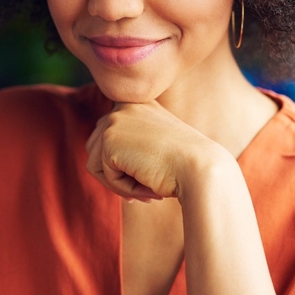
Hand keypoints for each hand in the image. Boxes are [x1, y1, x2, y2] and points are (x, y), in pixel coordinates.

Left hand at [84, 101, 228, 201]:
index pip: (111, 136)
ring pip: (96, 163)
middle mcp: (123, 106)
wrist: (200, 168)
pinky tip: (147, 186)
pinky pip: (103, 174)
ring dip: (119, 183)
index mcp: (137, 103)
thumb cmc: (184, 164)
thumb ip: (130, 145)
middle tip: (144, 191)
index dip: (122, 164)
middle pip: (97, 149)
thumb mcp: (157, 146)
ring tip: (147, 189)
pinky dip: (122, 188)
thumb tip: (93, 163)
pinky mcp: (109, 140)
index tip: (145, 179)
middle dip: (116, 174)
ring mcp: (114, 120)